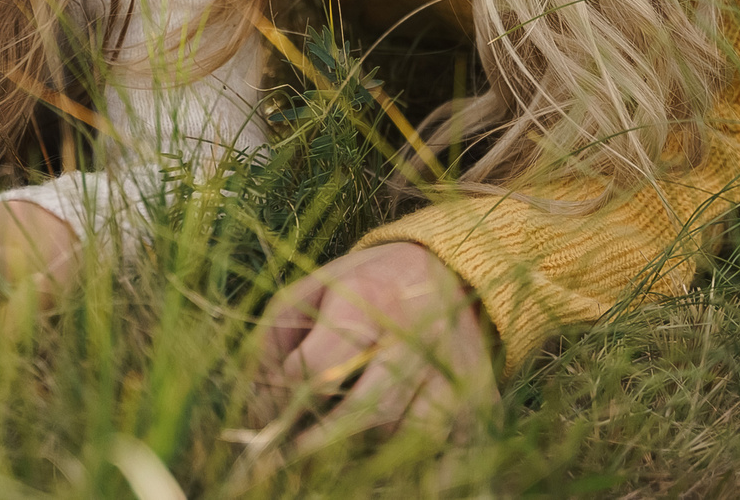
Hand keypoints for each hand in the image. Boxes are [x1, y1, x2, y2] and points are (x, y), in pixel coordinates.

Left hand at [250, 243, 496, 449]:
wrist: (448, 267)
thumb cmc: (366, 285)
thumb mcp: (313, 289)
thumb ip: (277, 338)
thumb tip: (259, 404)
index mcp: (371, 302)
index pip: (322, 367)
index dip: (290, 395)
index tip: (275, 407)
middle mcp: (418, 336)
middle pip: (370, 408)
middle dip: (325, 442)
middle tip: (293, 459)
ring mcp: (456, 369)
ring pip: (412, 433)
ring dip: (374, 451)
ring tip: (346, 453)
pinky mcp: (481, 393)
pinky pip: (458, 446)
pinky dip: (433, 469)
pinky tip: (405, 473)